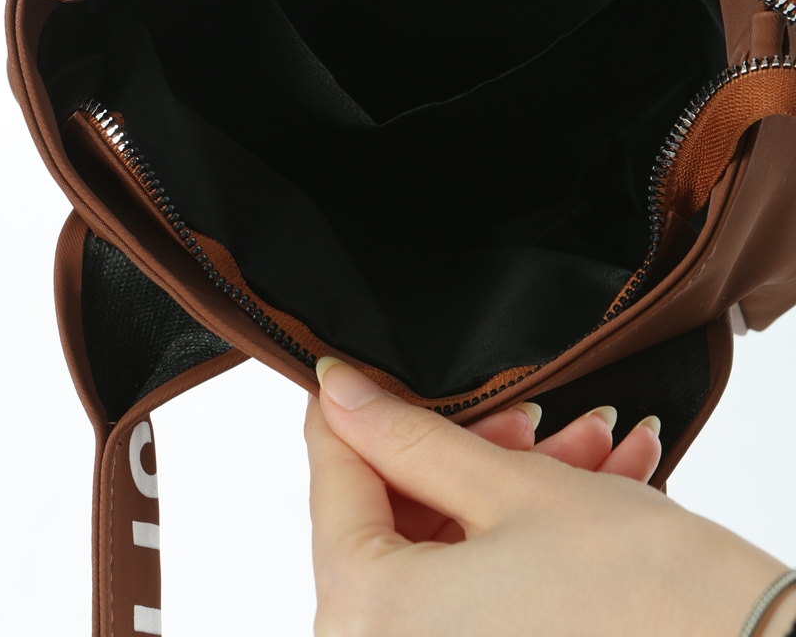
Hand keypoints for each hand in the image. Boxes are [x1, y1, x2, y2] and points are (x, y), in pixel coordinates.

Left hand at [305, 359, 792, 636]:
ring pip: (454, 547)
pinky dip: (533, 538)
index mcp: (369, 617)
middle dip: (473, 451)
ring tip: (591, 448)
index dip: (355, 408)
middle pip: (401, 514)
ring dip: (520, 487)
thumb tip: (340, 393)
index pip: (333, 478)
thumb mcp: (513, 487)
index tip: (367, 369)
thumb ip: (410, 437)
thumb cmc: (645, 597)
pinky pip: (486, 589)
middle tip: (528, 416)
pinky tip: (601, 486)